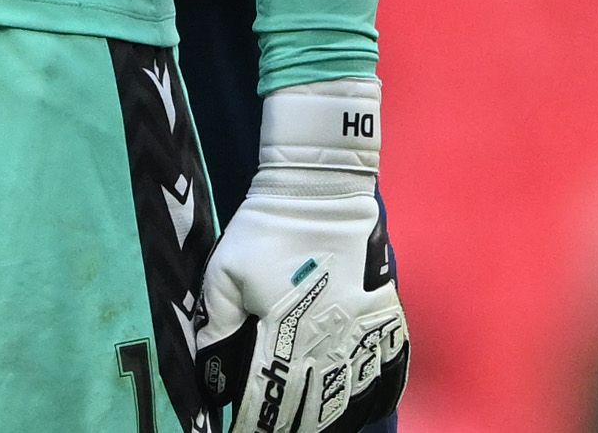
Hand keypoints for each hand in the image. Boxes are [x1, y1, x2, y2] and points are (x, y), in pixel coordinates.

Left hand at [191, 80, 410, 432]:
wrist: (320, 189)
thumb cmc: (266, 229)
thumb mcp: (223, 273)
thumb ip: (214, 325)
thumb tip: (211, 369)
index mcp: (284, 333)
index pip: (268, 399)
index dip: (255, 423)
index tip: (244, 432)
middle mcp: (327, 340)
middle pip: (311, 407)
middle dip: (290, 425)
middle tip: (274, 429)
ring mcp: (361, 331)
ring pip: (351, 396)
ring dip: (330, 417)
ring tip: (312, 424)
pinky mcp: (383, 317)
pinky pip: (386, 368)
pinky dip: (373, 394)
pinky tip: (360, 406)